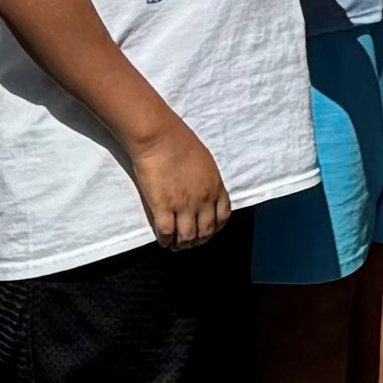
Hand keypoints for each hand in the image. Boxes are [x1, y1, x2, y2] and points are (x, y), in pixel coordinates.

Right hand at [123, 116, 233, 252]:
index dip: (215, 228)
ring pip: (187, 237)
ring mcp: (183, 205)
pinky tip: (163, 240)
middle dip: (198, 241)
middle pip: (205, 231)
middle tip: (189, 243)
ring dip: (182, 244)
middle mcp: (203, 200)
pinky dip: (165, 240)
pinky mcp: (163, 207)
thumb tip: (206, 192)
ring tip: (175, 245)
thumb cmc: (181, 142)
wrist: (160, 137)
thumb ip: (208, 180)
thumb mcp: (206, 161)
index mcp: (216, 187)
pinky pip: (166, 232)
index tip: (207, 231)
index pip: (222, 217)